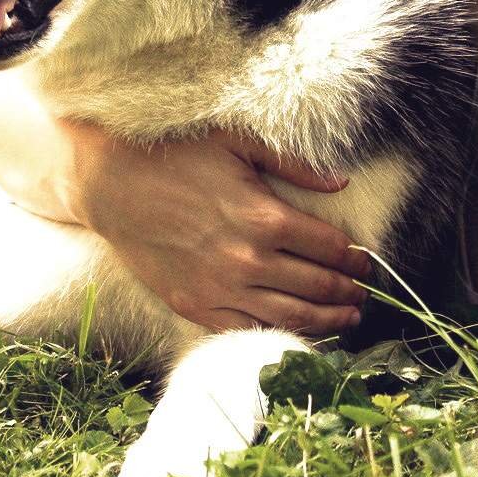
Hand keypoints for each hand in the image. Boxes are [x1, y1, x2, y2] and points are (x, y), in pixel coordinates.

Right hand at [66, 123, 366, 335]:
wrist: (111, 184)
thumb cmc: (176, 155)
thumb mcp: (237, 142)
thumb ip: (293, 163)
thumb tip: (341, 182)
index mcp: (264, 218)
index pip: (330, 249)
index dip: (355, 259)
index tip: (365, 262)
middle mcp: (247, 259)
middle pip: (317, 287)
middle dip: (349, 293)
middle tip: (365, 295)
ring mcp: (220, 288)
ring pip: (290, 316)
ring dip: (326, 321)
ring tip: (347, 320)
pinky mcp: (194, 305)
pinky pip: (246, 330)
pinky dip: (278, 334)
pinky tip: (297, 332)